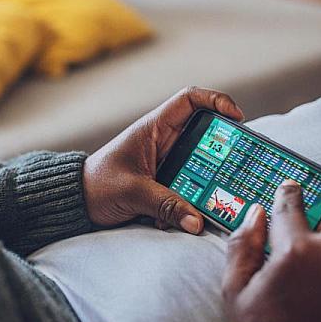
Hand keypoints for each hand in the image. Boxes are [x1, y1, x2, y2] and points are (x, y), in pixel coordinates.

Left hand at [83, 87, 243, 231]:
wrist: (78, 202)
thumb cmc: (97, 185)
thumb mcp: (132, 192)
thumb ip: (165, 205)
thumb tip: (197, 221)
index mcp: (153, 128)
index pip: (189, 100)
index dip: (216, 101)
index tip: (237, 118)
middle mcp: (164, 141)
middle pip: (205, 136)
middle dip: (224, 151)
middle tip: (242, 165)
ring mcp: (167, 162)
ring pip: (202, 167)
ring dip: (211, 183)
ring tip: (224, 198)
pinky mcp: (167, 183)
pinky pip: (190, 189)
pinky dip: (193, 204)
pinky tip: (188, 219)